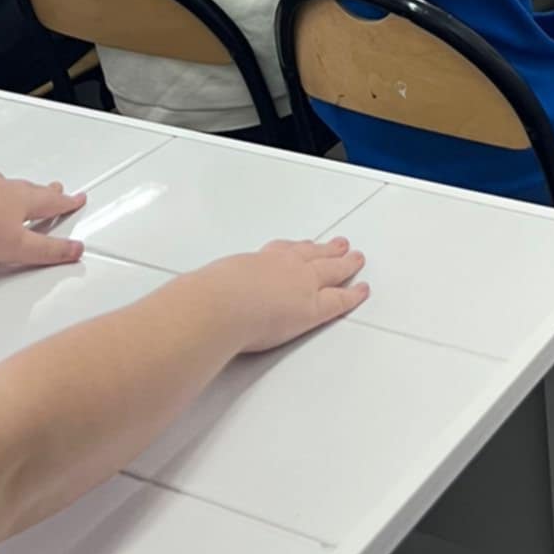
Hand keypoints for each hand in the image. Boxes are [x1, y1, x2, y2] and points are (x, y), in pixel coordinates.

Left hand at [0, 173, 86, 265]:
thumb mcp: (18, 247)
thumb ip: (48, 250)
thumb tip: (75, 249)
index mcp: (24, 200)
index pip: (53, 201)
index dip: (68, 202)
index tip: (78, 198)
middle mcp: (5, 189)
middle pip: (32, 190)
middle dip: (47, 192)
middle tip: (56, 189)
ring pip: (7, 187)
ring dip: (18, 190)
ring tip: (20, 192)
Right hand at [194, 237, 368, 352]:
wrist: (220, 305)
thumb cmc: (209, 299)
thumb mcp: (208, 289)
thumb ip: (208, 298)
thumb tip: (190, 309)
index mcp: (257, 261)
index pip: (282, 252)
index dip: (297, 249)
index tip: (302, 246)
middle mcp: (283, 266)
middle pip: (312, 254)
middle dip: (327, 249)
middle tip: (340, 244)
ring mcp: (301, 283)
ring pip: (331, 269)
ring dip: (345, 262)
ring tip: (355, 257)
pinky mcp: (313, 307)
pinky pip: (340, 298)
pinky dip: (353, 294)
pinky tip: (362, 290)